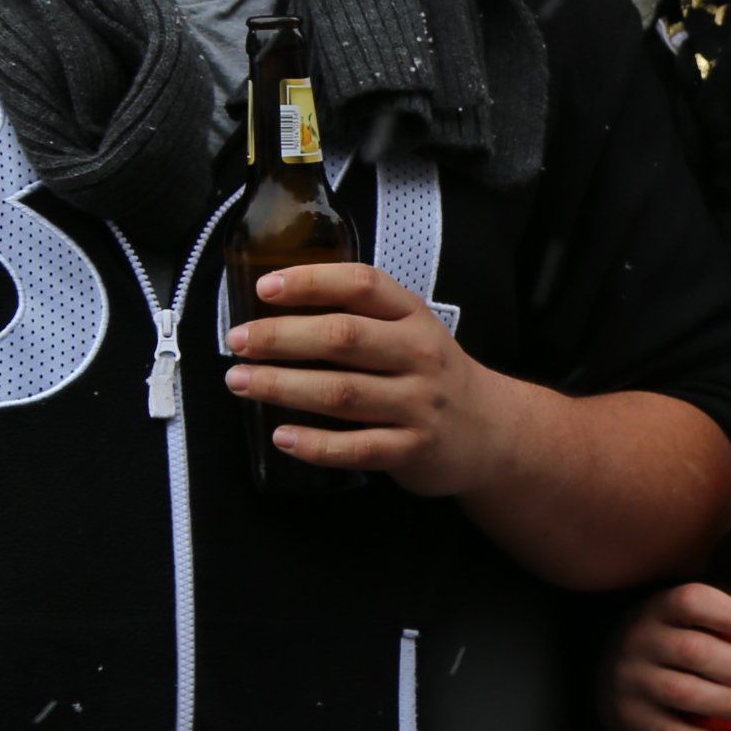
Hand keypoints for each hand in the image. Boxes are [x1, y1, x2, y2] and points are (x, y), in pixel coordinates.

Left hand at [226, 262, 517, 495]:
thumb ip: (360, 319)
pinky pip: (356, 448)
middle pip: (343, 338)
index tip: (265, 289)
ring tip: (241, 382)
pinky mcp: (413, 448)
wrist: (492, 430)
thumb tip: (274, 313)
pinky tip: (282, 436)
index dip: (311, 282)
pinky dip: (314, 444)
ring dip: (283, 386)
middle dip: (280, 338)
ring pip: (341, 392)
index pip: (362, 285)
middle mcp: (418, 355)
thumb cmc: (433, 375)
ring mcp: (418, 404)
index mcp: (413, 317)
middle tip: (238, 343)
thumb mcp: (411, 332)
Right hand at [599, 581, 730, 730]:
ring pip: (684, 693)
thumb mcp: (676, 620)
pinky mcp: (631, 717)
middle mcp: (641, 641)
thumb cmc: (662, 643)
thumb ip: (714, 624)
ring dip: (729, 704)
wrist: (602, 674)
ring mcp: (632, 681)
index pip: (689, 601)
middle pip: (693, 651)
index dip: (725, 612)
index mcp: (658, 609)